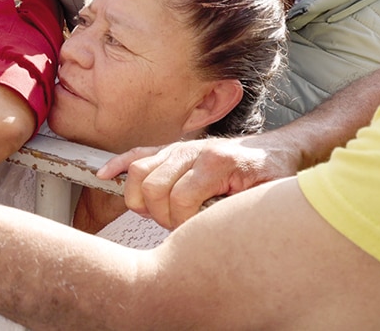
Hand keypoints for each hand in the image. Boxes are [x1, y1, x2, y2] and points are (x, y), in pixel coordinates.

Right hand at [96, 134, 301, 228]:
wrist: (274, 151)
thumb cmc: (270, 175)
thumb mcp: (265, 196)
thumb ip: (239, 210)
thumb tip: (209, 230)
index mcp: (215, 162)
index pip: (179, 198)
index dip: (181, 221)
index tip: (193, 231)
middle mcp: (191, 151)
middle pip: (153, 185)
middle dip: (159, 213)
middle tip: (175, 225)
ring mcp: (177, 149)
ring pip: (138, 170)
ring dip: (139, 198)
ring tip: (155, 213)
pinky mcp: (169, 150)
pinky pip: (136, 154)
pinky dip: (117, 166)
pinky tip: (104, 176)